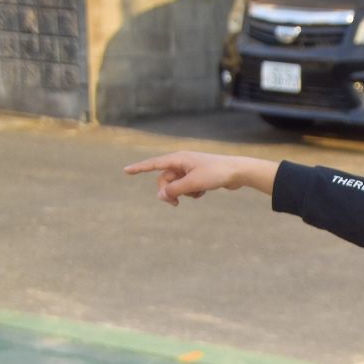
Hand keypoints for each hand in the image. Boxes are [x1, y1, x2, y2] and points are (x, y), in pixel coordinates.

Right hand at [124, 152, 272, 204]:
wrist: (239, 172)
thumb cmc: (216, 174)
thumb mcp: (193, 183)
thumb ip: (174, 190)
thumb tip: (160, 196)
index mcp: (179, 158)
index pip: (154, 164)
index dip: (139, 168)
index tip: (125, 170)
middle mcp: (182, 162)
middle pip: (165, 180)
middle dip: (168, 192)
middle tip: (175, 204)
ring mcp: (190, 170)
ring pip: (176, 186)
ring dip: (183, 193)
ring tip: (197, 194)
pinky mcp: (198, 177)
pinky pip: (187, 188)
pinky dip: (192, 193)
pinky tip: (203, 193)